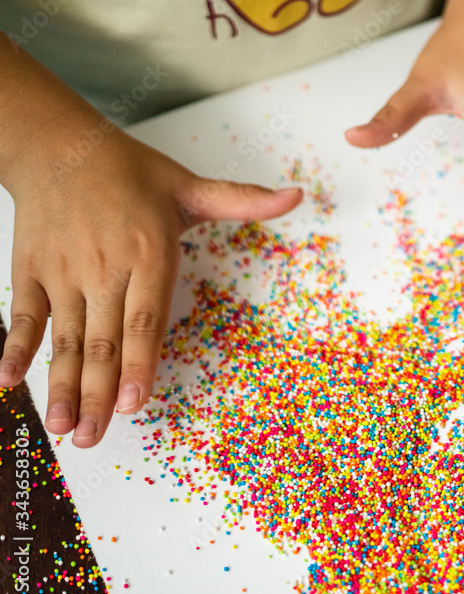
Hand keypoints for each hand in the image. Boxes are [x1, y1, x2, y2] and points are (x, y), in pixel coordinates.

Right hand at [0, 127, 301, 446]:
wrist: (58, 144)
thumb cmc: (131, 172)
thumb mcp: (190, 187)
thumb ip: (242, 201)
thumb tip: (296, 196)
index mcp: (148, 254)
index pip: (144, 320)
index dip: (140, 364)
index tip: (136, 404)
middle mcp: (104, 268)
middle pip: (102, 341)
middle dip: (98, 394)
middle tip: (94, 438)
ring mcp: (63, 272)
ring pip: (63, 338)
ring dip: (61, 385)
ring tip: (64, 428)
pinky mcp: (29, 270)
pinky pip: (23, 314)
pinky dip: (13, 347)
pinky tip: (8, 381)